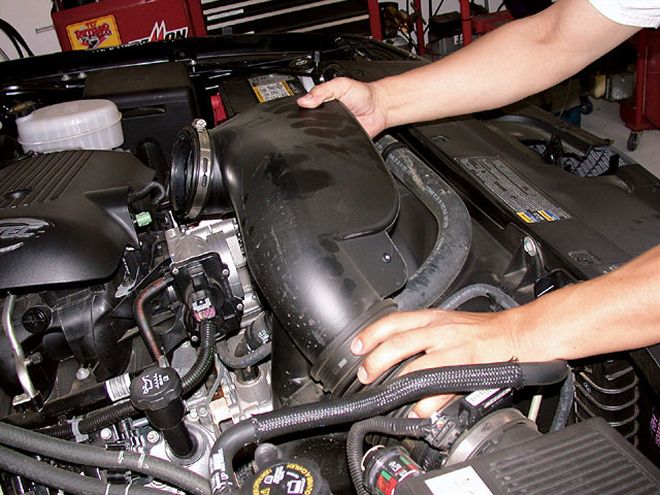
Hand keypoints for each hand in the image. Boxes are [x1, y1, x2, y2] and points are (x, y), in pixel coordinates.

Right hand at [296, 77, 387, 136]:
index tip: (302, 108)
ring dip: (322, 133)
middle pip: (310, 124)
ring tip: (331, 125)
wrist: (379, 108)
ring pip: (320, 137)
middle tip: (320, 116)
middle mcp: (325, 118)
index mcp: (321, 103)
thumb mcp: (340, 85)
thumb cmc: (362, 95)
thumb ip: (322, 90)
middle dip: (311, 123)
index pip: (305, 109)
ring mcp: (332, 130)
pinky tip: (336, 135)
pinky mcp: (340, 141)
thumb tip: (304, 100)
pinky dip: (333, 142)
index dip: (301, 110)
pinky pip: (333, 145)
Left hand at [350, 309, 521, 416]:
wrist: (519, 334)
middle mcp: (440, 331)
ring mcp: (453, 350)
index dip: (371, 334)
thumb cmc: (484, 331)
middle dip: (375, 361)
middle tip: (365, 374)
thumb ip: (424, 333)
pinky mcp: (467, 369)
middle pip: (397, 343)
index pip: (394, 321)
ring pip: (415, 367)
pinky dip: (426, 404)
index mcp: (433, 318)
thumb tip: (397, 348)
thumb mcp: (450, 322)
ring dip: (395, 383)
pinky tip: (419, 411)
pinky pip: (441, 390)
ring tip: (386, 395)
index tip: (356, 347)